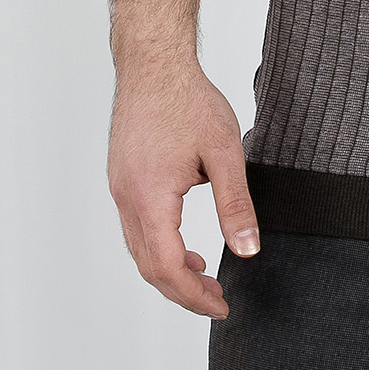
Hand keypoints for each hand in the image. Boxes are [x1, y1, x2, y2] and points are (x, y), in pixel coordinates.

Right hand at [107, 59, 259, 318]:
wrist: (154, 62)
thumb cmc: (187, 99)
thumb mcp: (224, 151)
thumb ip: (235, 204)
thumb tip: (248, 249)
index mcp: (150, 198)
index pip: (169, 267)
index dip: (195, 296)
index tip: (221, 307)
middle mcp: (127, 199)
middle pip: (149, 266)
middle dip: (183, 292)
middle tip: (216, 302)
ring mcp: (121, 188)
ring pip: (139, 248)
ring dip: (170, 270)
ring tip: (203, 276)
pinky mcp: (123, 177)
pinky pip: (137, 226)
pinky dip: (159, 245)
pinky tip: (184, 239)